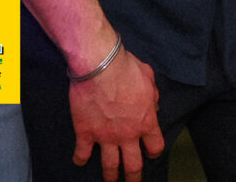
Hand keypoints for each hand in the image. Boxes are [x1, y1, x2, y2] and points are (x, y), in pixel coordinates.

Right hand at [68, 44, 162, 181]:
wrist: (99, 66)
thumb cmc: (125, 68)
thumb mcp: (149, 77)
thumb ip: (153, 94)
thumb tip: (154, 104)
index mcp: (146, 121)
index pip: (155, 146)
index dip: (154, 151)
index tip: (150, 153)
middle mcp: (128, 134)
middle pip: (133, 165)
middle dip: (134, 177)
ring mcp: (106, 137)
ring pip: (110, 166)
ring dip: (111, 176)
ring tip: (111, 181)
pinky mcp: (85, 133)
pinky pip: (82, 153)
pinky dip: (81, 159)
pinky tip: (80, 162)